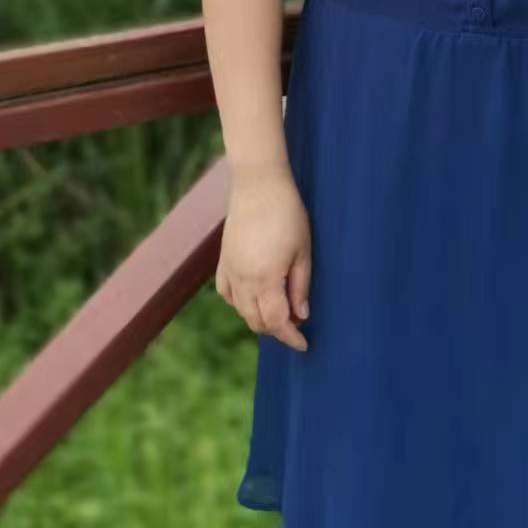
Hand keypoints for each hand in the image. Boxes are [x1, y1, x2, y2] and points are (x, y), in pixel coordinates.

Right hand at [216, 167, 313, 353]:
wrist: (258, 183)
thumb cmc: (287, 213)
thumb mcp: (303, 250)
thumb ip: (300, 286)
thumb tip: (301, 315)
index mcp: (265, 279)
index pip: (276, 322)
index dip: (290, 337)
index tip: (304, 344)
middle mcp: (242, 280)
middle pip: (256, 321)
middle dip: (277, 328)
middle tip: (296, 322)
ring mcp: (229, 270)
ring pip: (241, 310)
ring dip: (259, 316)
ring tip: (279, 308)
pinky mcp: (223, 260)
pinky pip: (227, 294)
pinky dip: (240, 303)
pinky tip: (253, 296)